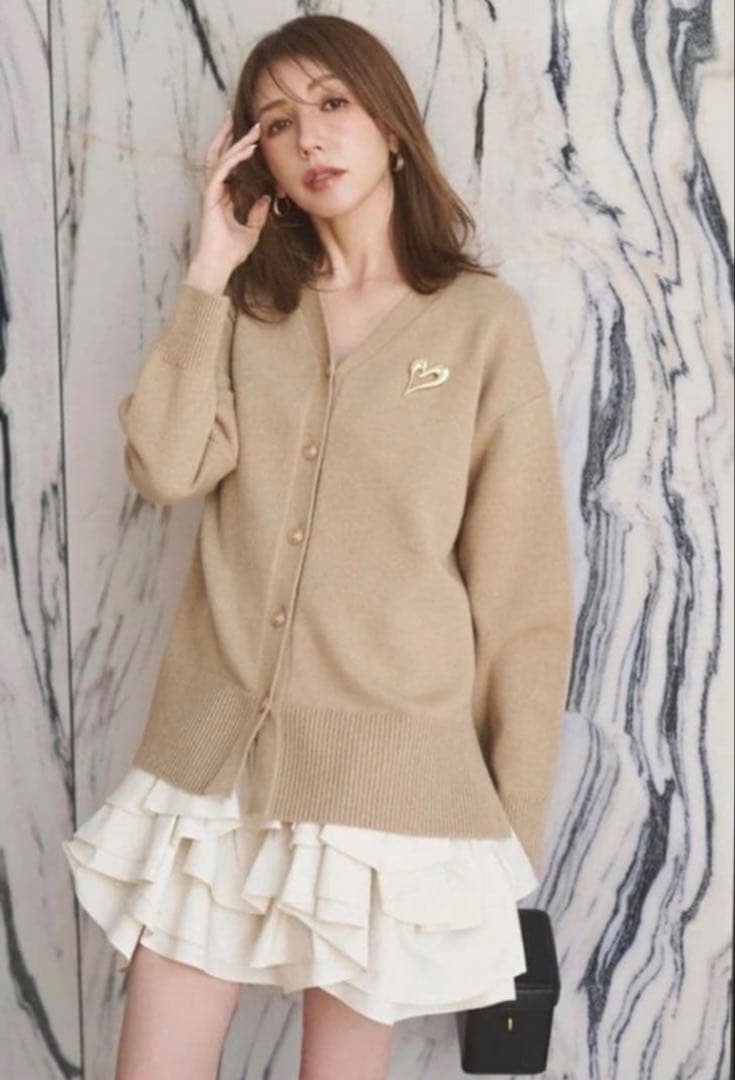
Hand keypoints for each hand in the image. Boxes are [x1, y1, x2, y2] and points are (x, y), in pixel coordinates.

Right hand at [190, 111, 270, 288]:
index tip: (252, 137)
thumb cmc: (232, 251)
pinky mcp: (210, 196)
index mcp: (222, 196)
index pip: (229, 165)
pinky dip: (235, 159)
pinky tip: (248, 150)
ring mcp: (211, 192)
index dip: (238, 149)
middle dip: (232, 135)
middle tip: (246, 120)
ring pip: (221, 158)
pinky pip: (222, 170)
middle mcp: (215, 190)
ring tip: (252, 129)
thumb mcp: (252, 230)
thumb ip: (258, 214)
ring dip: (236, 142)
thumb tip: (266, 199)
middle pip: (221, 154)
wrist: (220, 264)